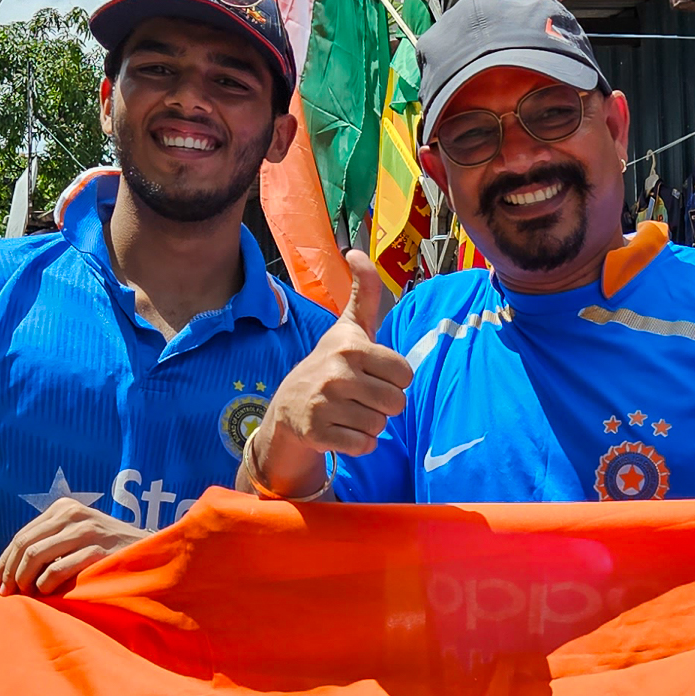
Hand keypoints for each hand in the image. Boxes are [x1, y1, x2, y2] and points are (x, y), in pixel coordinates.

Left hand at [0, 498, 145, 597]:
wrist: (149, 554)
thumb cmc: (107, 551)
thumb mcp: (77, 536)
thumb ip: (48, 545)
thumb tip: (5, 570)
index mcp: (64, 508)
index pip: (22, 535)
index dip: (3, 561)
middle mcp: (72, 514)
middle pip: (25, 544)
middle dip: (9, 572)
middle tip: (5, 593)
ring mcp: (86, 530)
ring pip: (36, 555)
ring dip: (23, 579)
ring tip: (23, 595)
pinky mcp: (97, 550)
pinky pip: (58, 568)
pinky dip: (45, 584)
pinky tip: (45, 593)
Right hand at [250, 250, 407, 499]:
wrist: (290, 407)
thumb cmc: (330, 363)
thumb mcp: (349, 328)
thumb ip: (364, 293)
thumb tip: (356, 249)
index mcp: (352, 347)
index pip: (405, 374)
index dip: (393, 378)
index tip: (372, 374)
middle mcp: (338, 374)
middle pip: (397, 403)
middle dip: (384, 404)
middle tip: (360, 396)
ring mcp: (326, 405)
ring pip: (381, 425)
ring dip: (370, 423)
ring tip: (348, 411)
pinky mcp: (319, 434)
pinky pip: (364, 445)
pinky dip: (358, 443)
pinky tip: (341, 429)